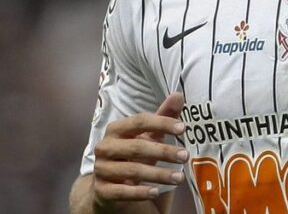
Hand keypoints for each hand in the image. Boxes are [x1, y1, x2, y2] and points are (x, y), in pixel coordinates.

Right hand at [91, 92, 187, 206]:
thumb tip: (178, 95)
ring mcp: (102, 169)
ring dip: (158, 174)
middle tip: (185, 155)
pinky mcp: (102, 191)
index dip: (162, 123)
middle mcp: (105, 147)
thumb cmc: (133, 157)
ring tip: (179, 177)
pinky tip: (156, 191)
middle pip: (137, 147)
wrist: (109, 189)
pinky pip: (122, 192)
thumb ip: (163, 117)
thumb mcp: (148, 137)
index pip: (140, 121)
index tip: (183, 128)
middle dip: (164, 151)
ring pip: (132, 170)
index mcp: (116, 129)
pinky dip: (140, 192)